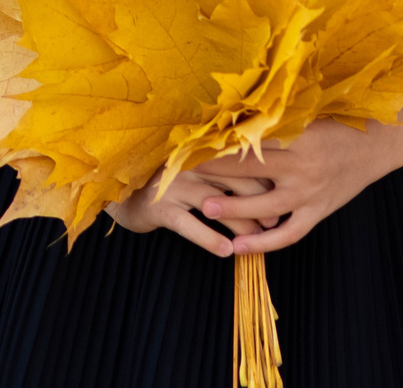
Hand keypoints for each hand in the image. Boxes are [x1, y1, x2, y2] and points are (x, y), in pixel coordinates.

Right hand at [105, 167, 276, 258]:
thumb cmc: (167, 183)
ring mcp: (173, 185)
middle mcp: (188, 163)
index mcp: (200, 150)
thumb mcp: (193, 169)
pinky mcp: (160, 208)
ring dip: (242, 226)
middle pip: (235, 182)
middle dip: (259, 205)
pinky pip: (191, 225)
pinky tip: (226, 251)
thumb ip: (221, 169)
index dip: (264, 180)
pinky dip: (210, 239)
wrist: (122, 194)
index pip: (241, 161)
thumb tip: (266, 181)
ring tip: (258, 242)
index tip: (280, 196)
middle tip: (275, 223)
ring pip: (218, 206)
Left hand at [197, 84, 402, 254]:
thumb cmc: (335, 120)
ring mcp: (311, 193)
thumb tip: (227, 104)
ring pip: (267, 207)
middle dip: (215, 171)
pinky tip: (239, 248)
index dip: (217, 141)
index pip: (248, 139)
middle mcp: (302, 166)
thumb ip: (271, 113)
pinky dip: (264, 244)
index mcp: (296, 135)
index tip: (187, 140)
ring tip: (205, 209)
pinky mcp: (319, 212)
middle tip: (181, 172)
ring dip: (235, 210)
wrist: (378, 143)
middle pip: (250, 171)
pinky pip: (289, 233)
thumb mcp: (305, 111)